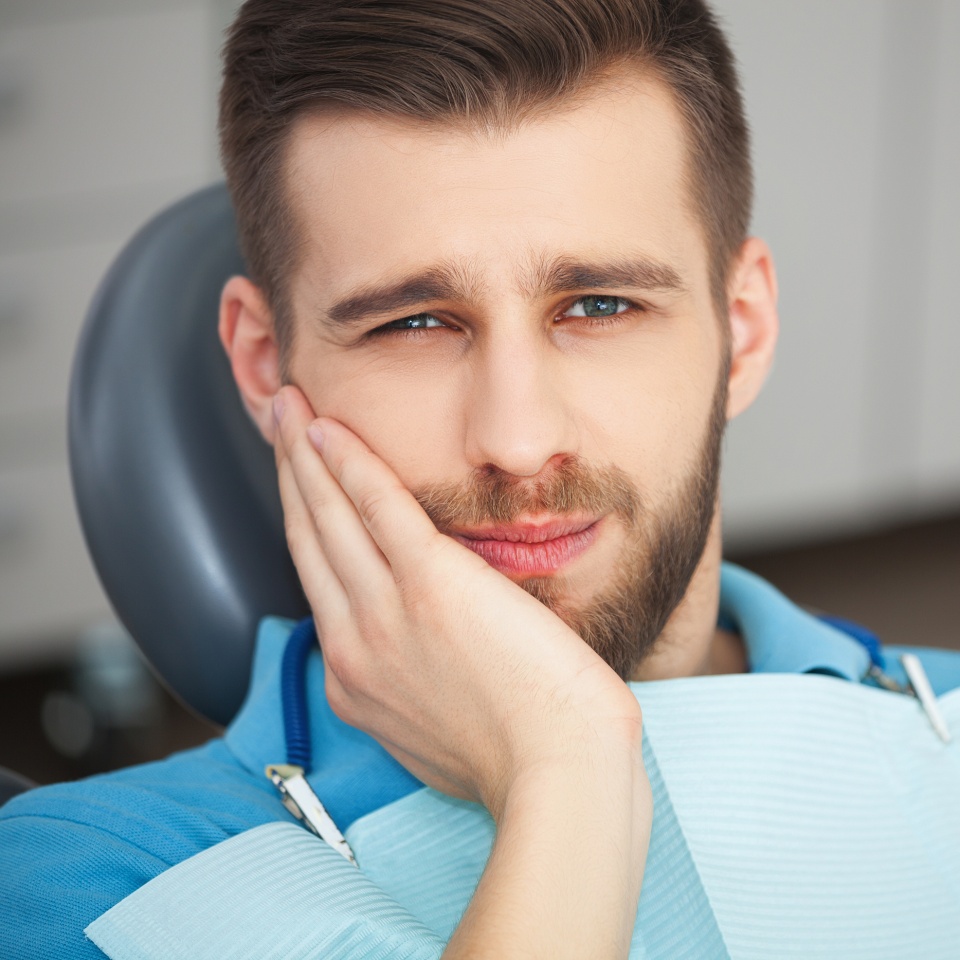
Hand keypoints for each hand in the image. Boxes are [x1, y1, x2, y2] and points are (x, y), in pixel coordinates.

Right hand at [272, 385, 642, 817]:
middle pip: (310, 540)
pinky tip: (328, 427)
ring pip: (329, 515)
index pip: (321, 583)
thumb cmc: (521, 756)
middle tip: (278, 420)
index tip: (303, 486)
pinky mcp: (430, 584)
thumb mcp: (439, 730)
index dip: (307, 524)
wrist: (558, 771)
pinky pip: (376, 507)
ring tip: (290, 405)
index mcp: (358, 680)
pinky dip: (347, 462)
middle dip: (290, 474)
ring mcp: (385, 613)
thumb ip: (416, 684)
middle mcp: (355, 644)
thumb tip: (425, 654)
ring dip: (305, 452)